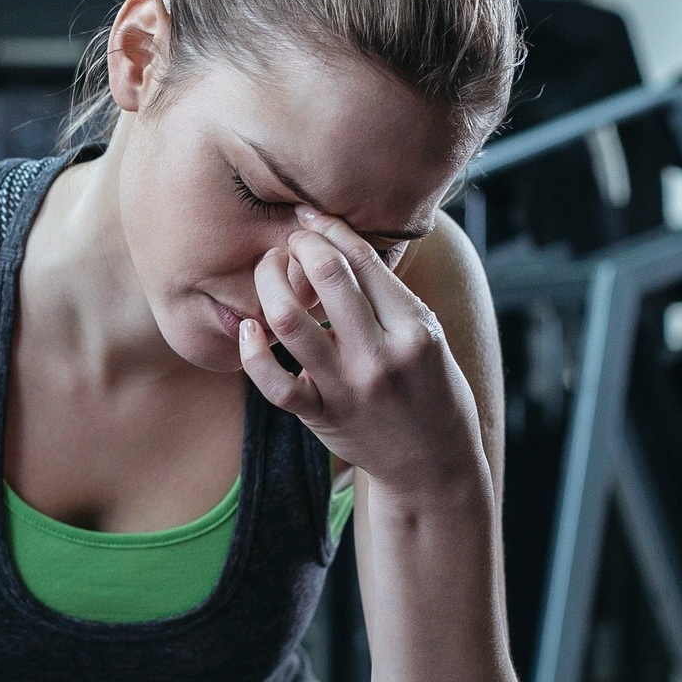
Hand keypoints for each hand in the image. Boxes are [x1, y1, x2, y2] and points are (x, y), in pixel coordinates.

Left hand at [237, 206, 486, 497]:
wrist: (433, 464)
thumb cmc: (431, 389)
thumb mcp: (429, 336)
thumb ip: (389, 296)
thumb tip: (341, 241)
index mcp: (414, 327)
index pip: (364, 260)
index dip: (330, 229)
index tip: (311, 217)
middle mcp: (380, 355)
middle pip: (327, 277)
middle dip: (300, 246)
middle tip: (290, 242)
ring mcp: (347, 387)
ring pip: (289, 321)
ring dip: (270, 284)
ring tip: (269, 271)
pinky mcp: (321, 415)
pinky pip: (273, 381)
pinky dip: (252, 351)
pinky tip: (248, 328)